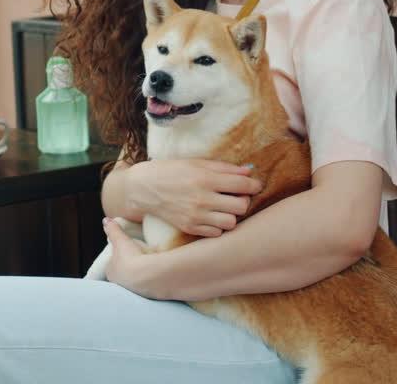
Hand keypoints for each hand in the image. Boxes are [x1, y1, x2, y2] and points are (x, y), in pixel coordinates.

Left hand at [101, 217, 162, 297]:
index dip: (118, 259)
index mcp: (111, 272)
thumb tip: (105, 220)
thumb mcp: (120, 240)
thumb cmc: (129, 258)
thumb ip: (114, 230)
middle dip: (128, 270)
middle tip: (138, 261)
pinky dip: (150, 283)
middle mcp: (118, 284)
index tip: (126, 255)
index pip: (113, 265)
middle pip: (123, 275)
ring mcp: (131, 291)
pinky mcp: (146, 296)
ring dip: (140, 277)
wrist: (146, 276)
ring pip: (134, 283)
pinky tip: (155, 278)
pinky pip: (146, 288)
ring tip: (148, 269)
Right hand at [125, 159, 259, 236]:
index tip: (253, 185)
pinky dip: (218, 226)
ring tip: (224, 207)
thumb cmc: (170, 171)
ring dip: (231, 215)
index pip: (243, 185)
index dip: (254, 185)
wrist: (142, 188)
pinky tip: (212, 216)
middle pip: (242, 206)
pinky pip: (216, 233)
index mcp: (205, 178)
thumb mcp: (196, 163)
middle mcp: (202, 199)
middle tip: (237, 196)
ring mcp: (196, 216)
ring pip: (231, 222)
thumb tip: (249, 171)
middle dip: (243, 200)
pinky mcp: (190, 228)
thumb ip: (224, 168)